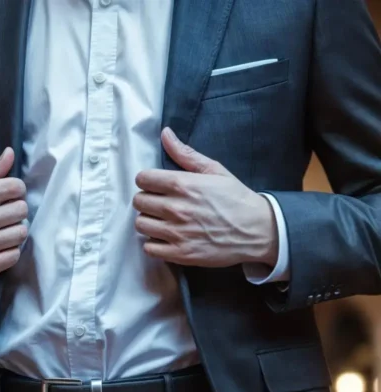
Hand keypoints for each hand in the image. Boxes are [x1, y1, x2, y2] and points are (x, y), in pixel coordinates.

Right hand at [0, 148, 28, 286]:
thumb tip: (11, 152)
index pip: (14, 187)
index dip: (17, 191)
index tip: (10, 196)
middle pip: (21, 210)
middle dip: (16, 212)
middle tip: (5, 216)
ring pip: (21, 233)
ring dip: (14, 232)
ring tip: (2, 231)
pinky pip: (14, 255)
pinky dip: (9, 251)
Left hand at [133, 128, 278, 267]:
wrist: (258, 230)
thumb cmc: (236, 199)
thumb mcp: (215, 170)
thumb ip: (186, 154)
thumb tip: (165, 133)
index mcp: (183, 185)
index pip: (142, 179)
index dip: (147, 181)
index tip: (156, 185)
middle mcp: (176, 208)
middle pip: (139, 201)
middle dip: (147, 200)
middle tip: (161, 202)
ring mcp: (177, 232)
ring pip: (140, 224)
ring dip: (149, 221)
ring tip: (163, 220)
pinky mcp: (180, 253)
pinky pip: (149, 247)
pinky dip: (154, 242)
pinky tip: (166, 237)